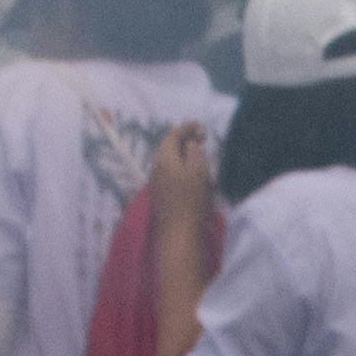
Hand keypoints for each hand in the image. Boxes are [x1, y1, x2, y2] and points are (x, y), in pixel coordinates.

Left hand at [144, 122, 215, 254]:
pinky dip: (178, 162)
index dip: (186, 128)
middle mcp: (156, 165)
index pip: (173, 136)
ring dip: (180, 151)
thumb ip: (195, 153)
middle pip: (167, 145)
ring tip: (196, 151)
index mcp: (164, 158)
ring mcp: (155, 179)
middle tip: (201, 137)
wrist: (178, 231)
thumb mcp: (199, 172)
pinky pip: (167, 168)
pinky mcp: (158, 191)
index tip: (199, 124)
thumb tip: (190, 144)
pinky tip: (187, 168)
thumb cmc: (191, 200)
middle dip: (183, 138)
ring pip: (166, 157)